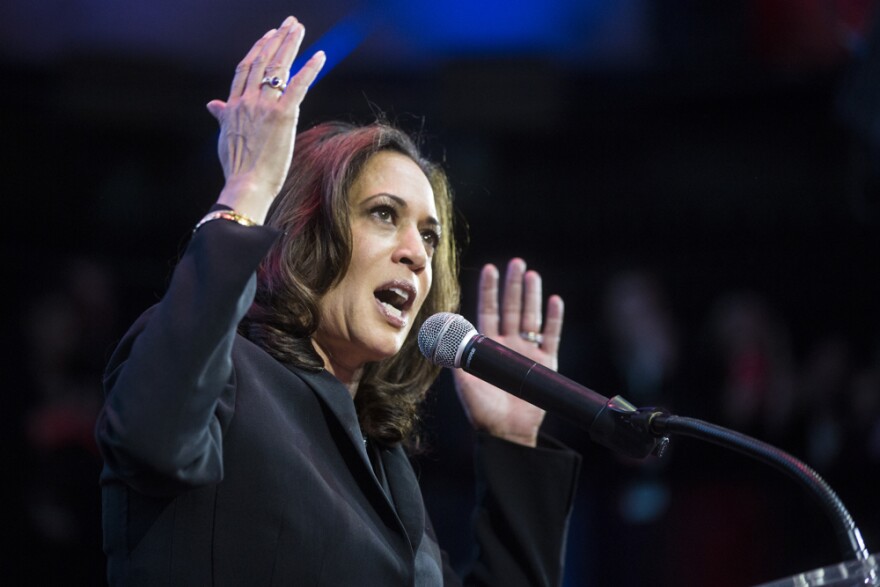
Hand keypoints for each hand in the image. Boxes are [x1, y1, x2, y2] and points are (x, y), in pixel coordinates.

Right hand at [206, 16, 325, 222]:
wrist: (245, 183)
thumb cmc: (237, 166)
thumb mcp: (224, 136)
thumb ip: (222, 115)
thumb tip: (212, 104)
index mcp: (234, 105)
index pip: (246, 69)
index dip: (258, 50)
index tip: (268, 37)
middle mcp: (248, 101)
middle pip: (263, 62)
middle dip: (276, 40)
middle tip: (289, 24)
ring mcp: (265, 107)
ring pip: (278, 68)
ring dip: (290, 45)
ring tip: (299, 29)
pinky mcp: (283, 116)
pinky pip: (298, 86)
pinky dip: (309, 69)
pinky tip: (320, 56)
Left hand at [453, 258, 563, 446]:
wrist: (506, 433)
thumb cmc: (482, 410)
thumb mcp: (464, 380)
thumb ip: (456, 356)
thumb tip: (441, 332)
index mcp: (487, 347)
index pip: (488, 311)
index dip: (489, 290)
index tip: (490, 269)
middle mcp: (508, 345)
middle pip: (511, 308)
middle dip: (513, 286)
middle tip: (516, 263)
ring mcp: (528, 352)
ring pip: (530, 317)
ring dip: (532, 296)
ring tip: (532, 274)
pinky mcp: (545, 364)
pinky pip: (551, 336)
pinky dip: (553, 319)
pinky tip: (554, 301)